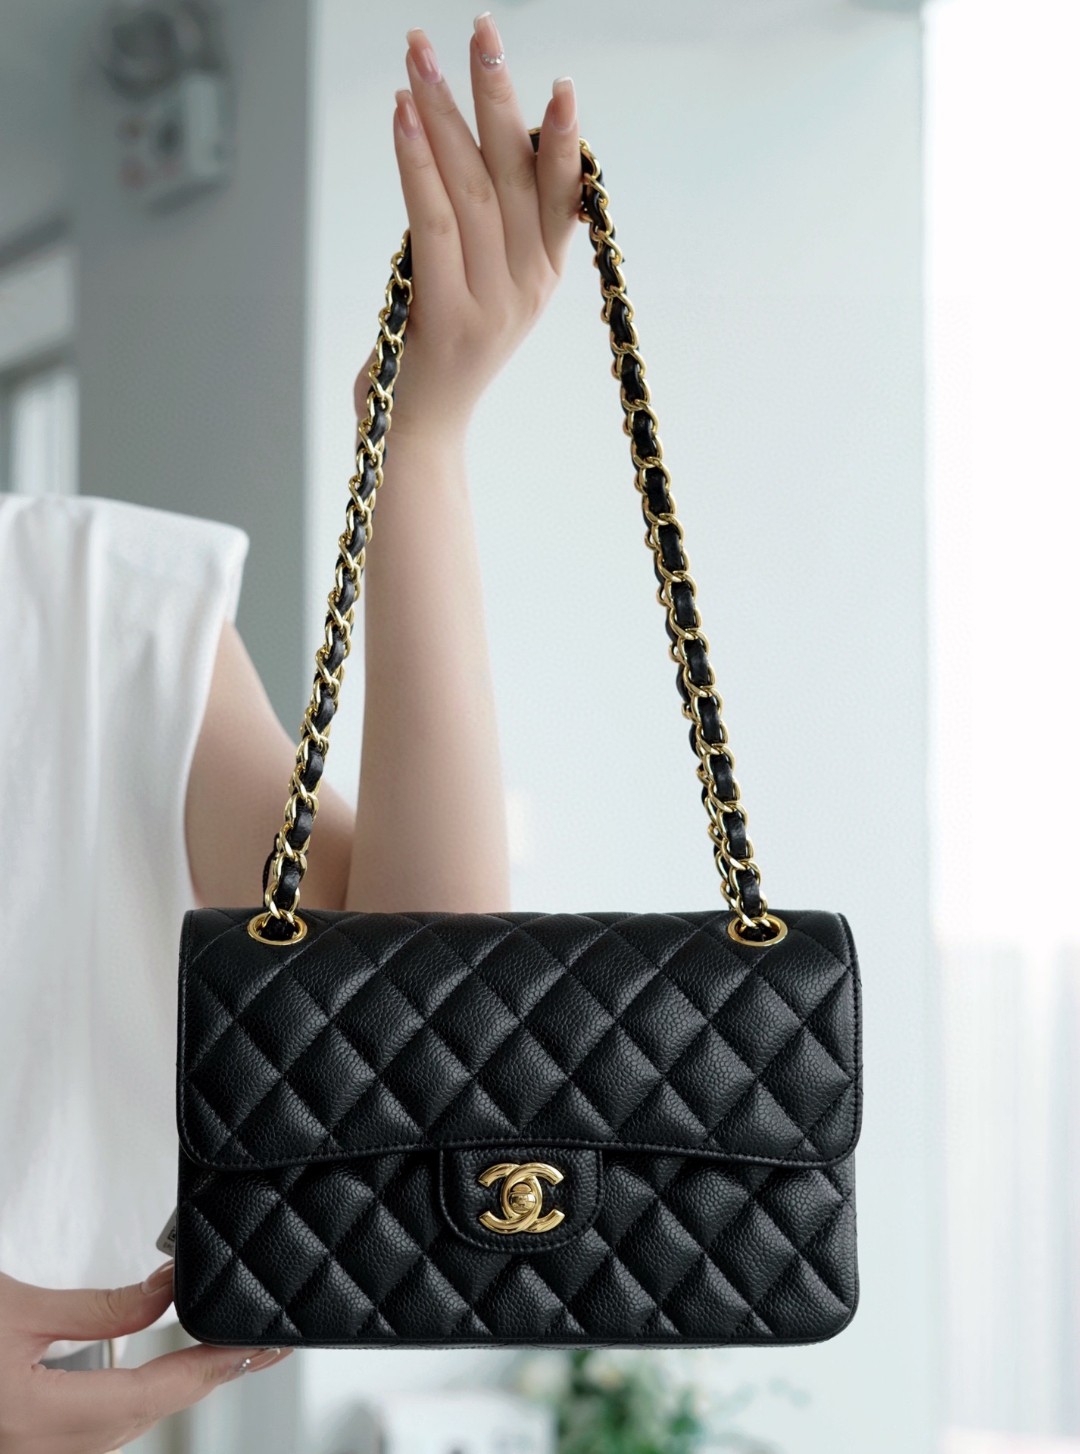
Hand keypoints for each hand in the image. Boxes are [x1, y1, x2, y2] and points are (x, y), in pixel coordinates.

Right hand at [0, 1262, 290, 1452]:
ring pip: (116, 1432)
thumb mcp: (19, 1307)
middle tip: (253, 1350)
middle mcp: (34, 1453)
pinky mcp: (23, 1447)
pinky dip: (128, 1405)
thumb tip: (166, 1291)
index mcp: (35, 1419)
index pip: (148, 1394)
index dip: (208, 1370)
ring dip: (168, 1396)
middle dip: (201, 1382)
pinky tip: (152, 1382)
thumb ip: (100, 1306)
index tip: (252, 1349)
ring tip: (217, 1360)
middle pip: (139, 1420)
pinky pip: (87, 1436)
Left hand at [353, 11, 582, 439]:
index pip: (559, 193)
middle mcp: (526, 286)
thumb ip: (490, 230)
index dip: (562, 138)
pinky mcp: (447, 315)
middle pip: (513, 175)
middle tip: (480, 28)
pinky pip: (433, 224)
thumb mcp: (481, 287)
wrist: (418, 433)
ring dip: (443, 113)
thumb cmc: (440, 351)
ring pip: (468, 188)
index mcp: (543, 274)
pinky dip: (416, 164)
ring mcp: (490, 302)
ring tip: (419, 53)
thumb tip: (472, 146)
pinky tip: (402, 116)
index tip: (561, 84)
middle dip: (496, 96)